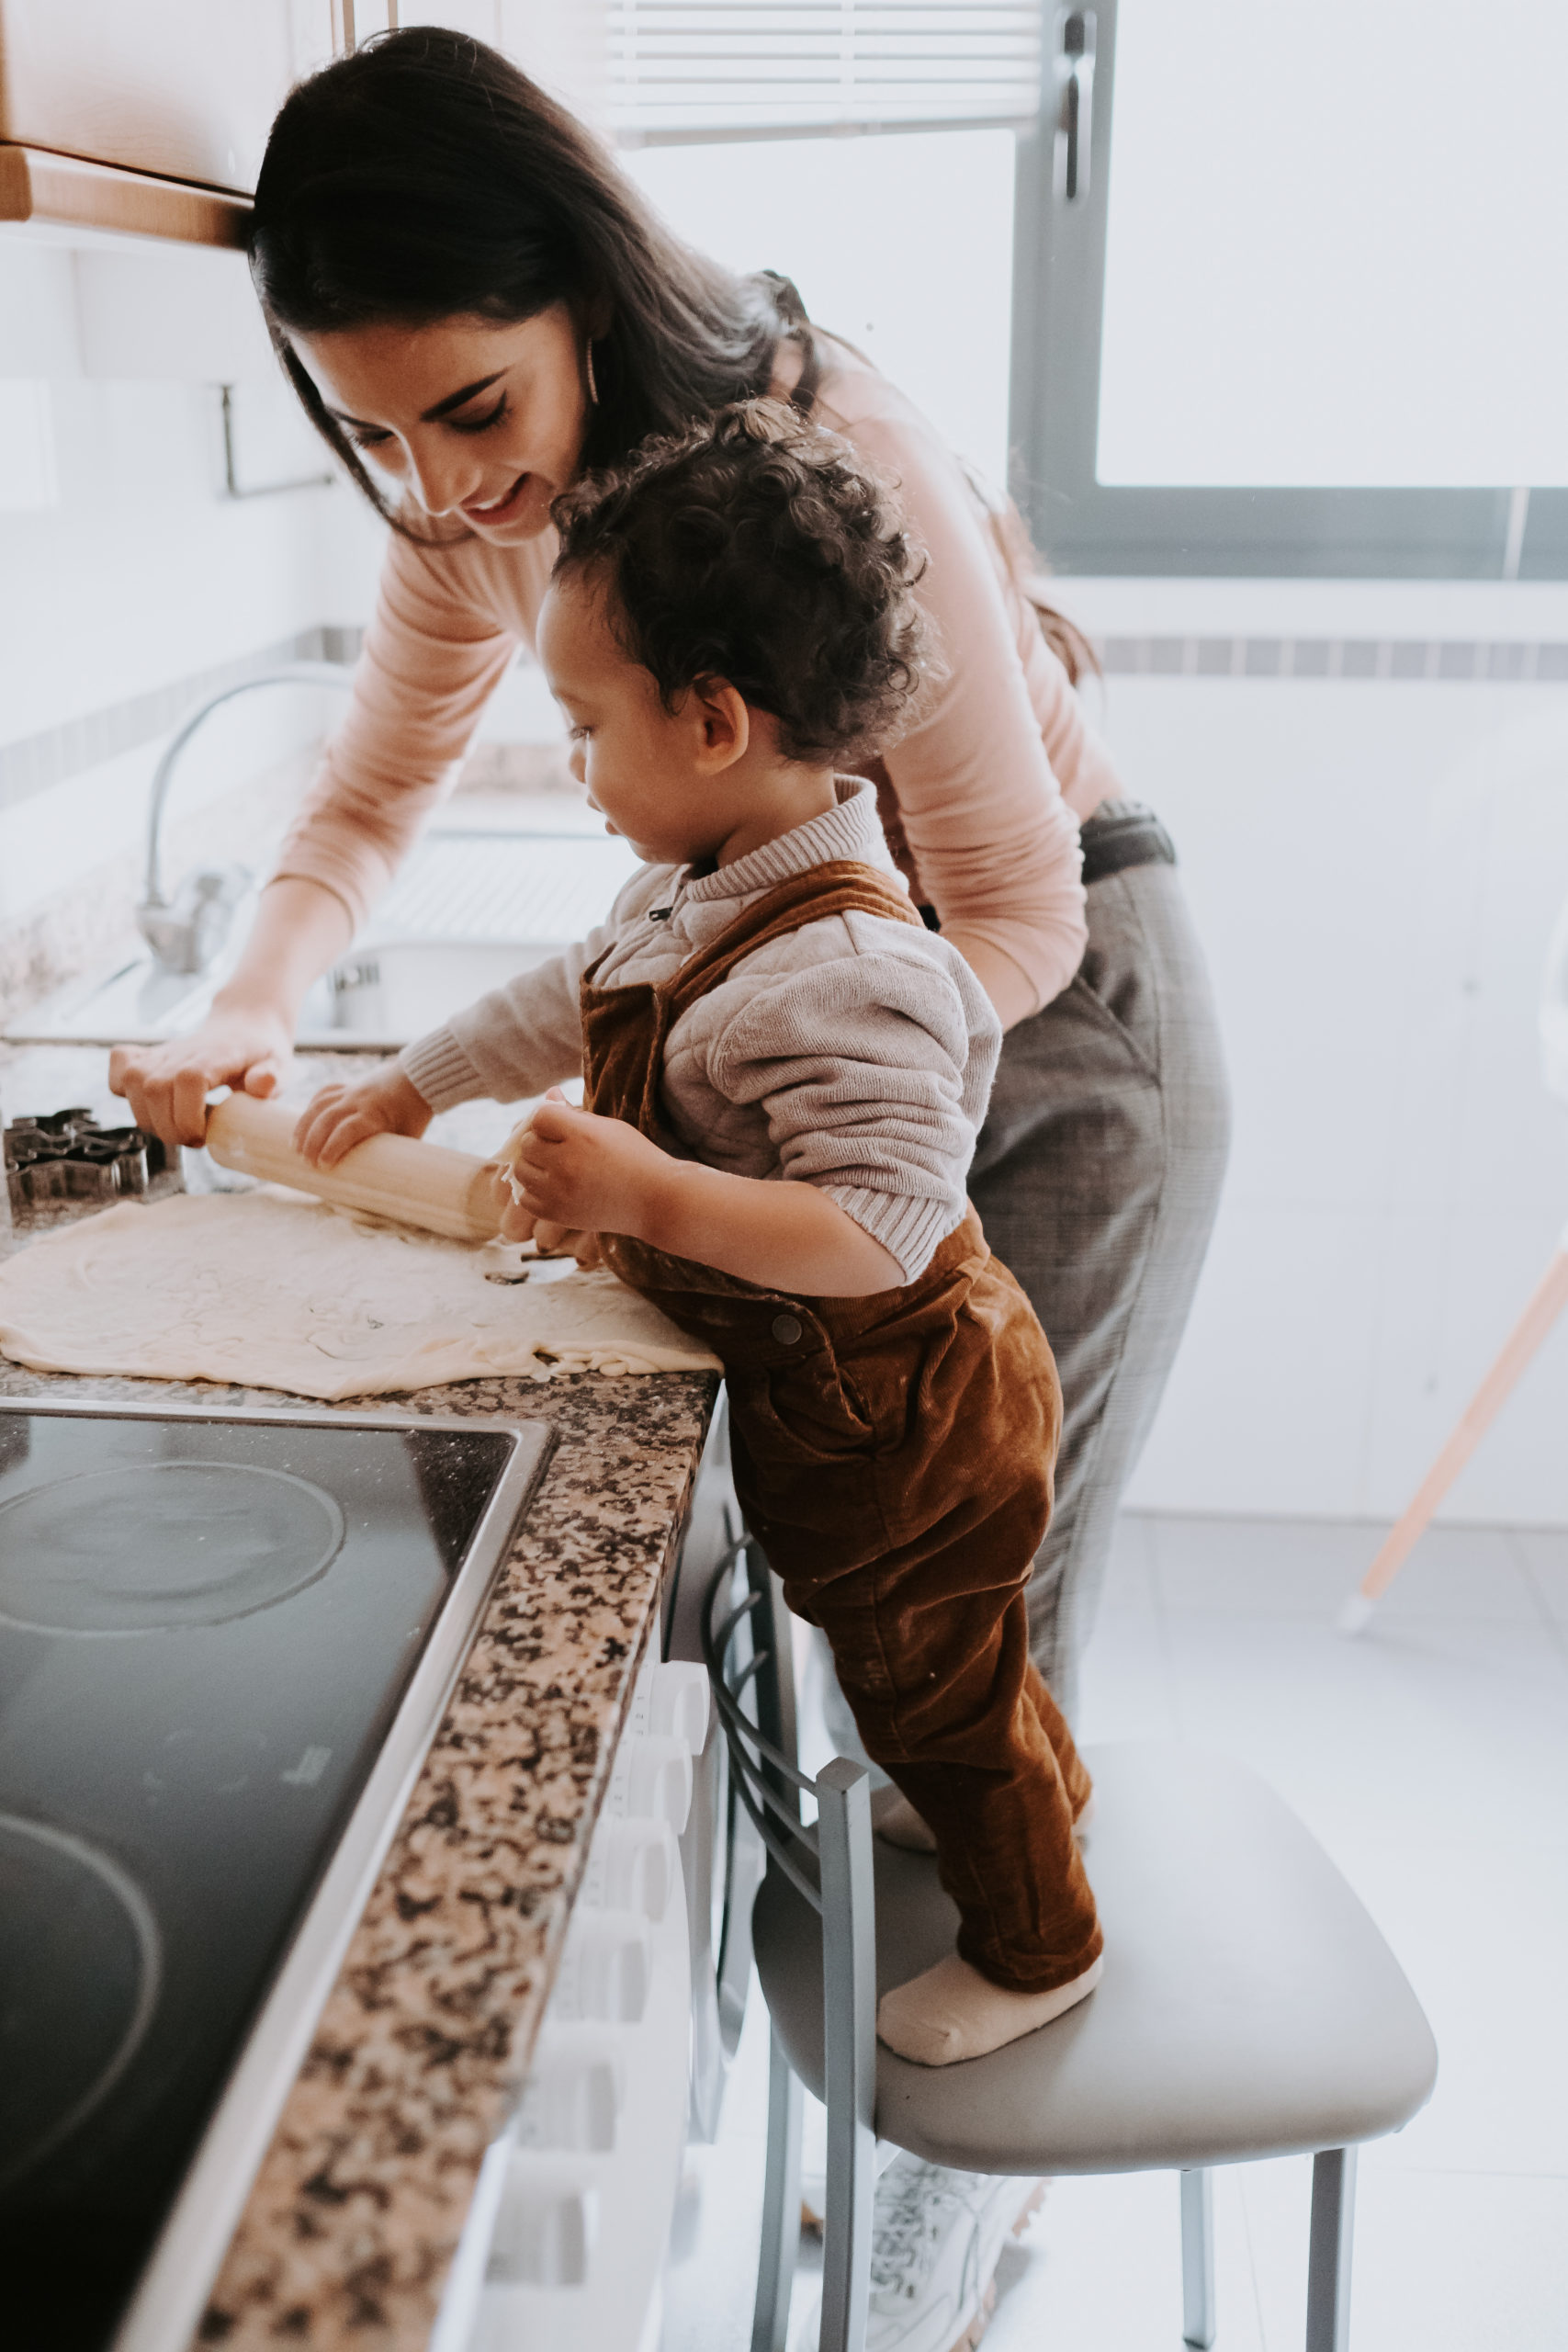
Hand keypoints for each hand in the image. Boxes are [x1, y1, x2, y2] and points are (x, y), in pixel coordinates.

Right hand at [110, 1004, 293, 1149]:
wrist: (243, 1026)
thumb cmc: (261, 1052)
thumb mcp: (279, 1065)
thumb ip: (272, 1076)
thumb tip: (260, 1085)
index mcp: (212, 1056)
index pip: (187, 1082)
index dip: (190, 1117)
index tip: (204, 1135)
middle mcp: (178, 1053)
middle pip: (154, 1093)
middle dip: (171, 1129)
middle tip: (195, 1137)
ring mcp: (158, 1055)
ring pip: (132, 1090)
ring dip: (151, 1121)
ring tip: (177, 1126)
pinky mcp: (143, 1058)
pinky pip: (117, 1074)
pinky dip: (122, 1092)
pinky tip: (149, 1105)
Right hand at [294, 1066, 432, 1167]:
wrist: (415, 1080)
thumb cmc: (413, 1115)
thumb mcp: (408, 1137)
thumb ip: (393, 1158)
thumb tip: (384, 1190)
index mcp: (375, 1114)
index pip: (347, 1129)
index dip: (333, 1147)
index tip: (324, 1167)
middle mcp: (359, 1100)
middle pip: (327, 1119)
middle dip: (313, 1142)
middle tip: (308, 1164)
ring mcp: (349, 1091)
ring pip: (318, 1106)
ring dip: (303, 1127)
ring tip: (295, 1149)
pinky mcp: (344, 1087)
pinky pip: (322, 1095)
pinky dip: (310, 1110)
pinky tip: (302, 1126)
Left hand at [499, 1099, 669, 1246]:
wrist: (656, 1201)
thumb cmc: (635, 1158)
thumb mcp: (609, 1127)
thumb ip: (575, 1112)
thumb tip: (549, 1093)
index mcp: (582, 1135)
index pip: (540, 1116)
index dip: (550, 1118)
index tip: (564, 1126)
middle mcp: (567, 1163)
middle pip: (528, 1143)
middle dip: (543, 1142)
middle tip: (565, 1149)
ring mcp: (559, 1191)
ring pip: (522, 1170)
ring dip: (536, 1166)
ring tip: (559, 1168)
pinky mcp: (557, 1214)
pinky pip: (525, 1198)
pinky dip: (536, 1191)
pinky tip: (556, 1187)